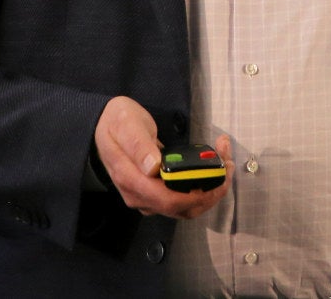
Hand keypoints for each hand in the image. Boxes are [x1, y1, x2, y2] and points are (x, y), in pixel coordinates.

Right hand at [92, 96, 231, 218]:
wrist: (102, 125)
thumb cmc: (116, 122)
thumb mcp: (127, 124)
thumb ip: (139, 145)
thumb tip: (153, 167)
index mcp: (131, 179)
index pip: (169, 201)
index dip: (198, 193)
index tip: (218, 172)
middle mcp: (139, 196)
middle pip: (182, 208)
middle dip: (211, 190)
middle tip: (228, 163)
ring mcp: (147, 198)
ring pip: (185, 208)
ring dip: (209, 191)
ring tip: (224, 163)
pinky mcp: (154, 194)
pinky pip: (182, 200)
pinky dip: (200, 188)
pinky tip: (209, 169)